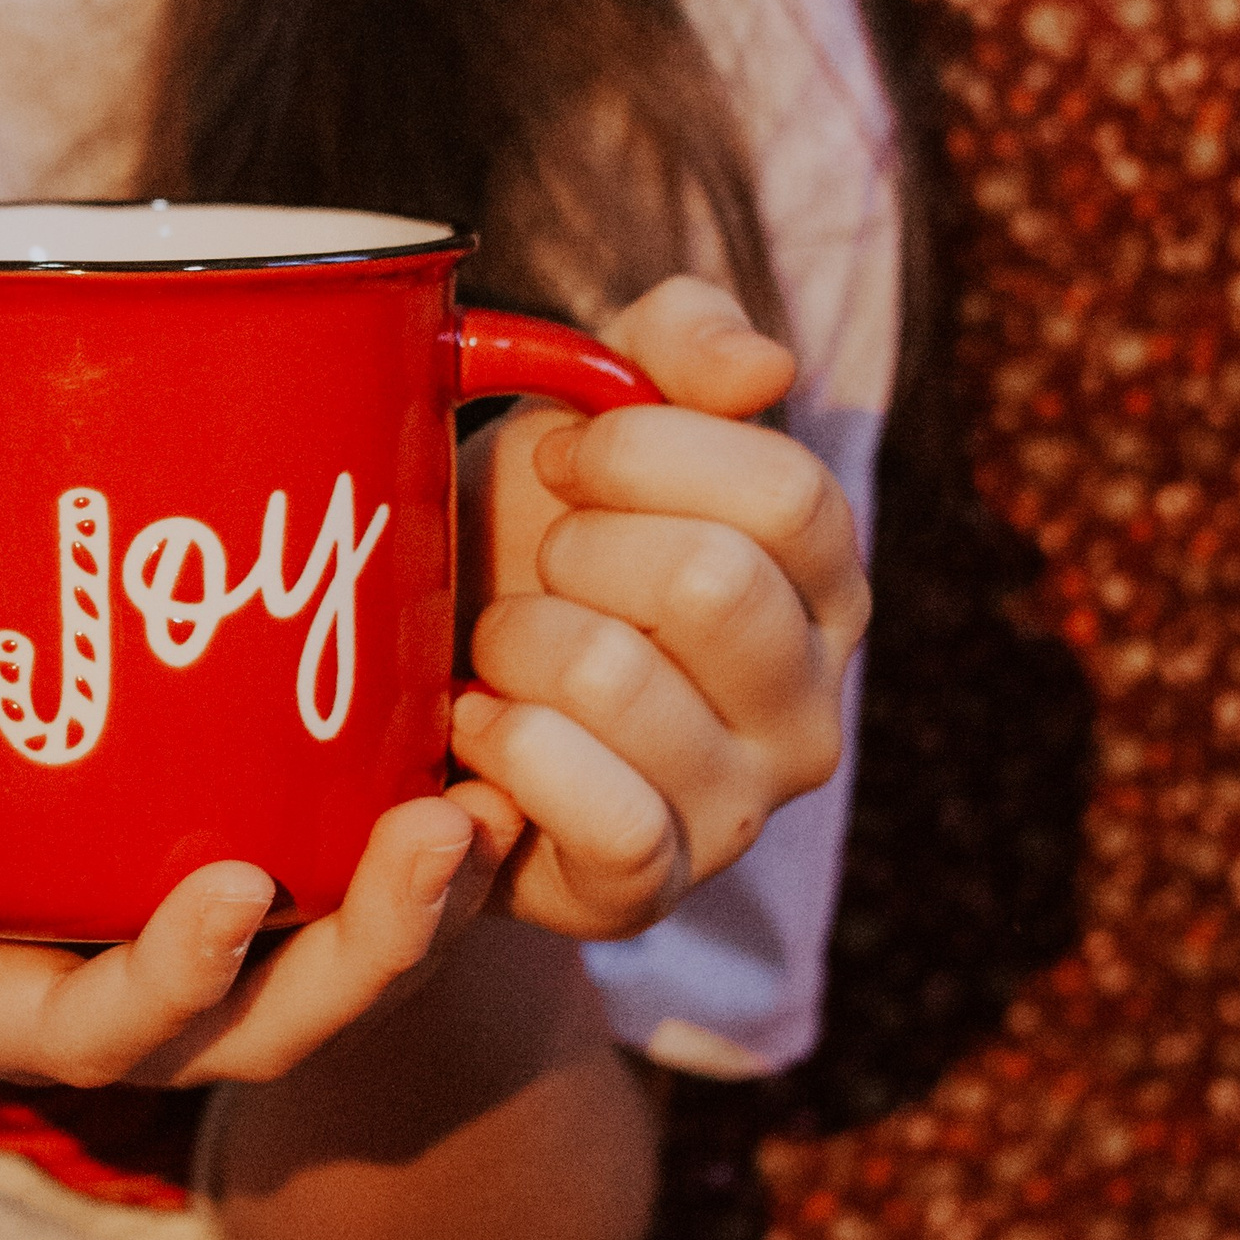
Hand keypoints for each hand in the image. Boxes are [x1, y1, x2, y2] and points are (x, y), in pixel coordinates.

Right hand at [0, 666, 520, 1088]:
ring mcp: (166, 935)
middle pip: (259, 1028)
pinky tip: (471, 744)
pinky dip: (405, 843)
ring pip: (323, 968)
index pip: (92, 1035)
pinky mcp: (211, 863)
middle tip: (438, 834)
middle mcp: (98, 988)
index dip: (170, 986)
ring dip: (419, 905)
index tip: (226, 889)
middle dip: (361, 956)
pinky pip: (328, 885)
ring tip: (492, 799)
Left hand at [453, 276, 870, 938]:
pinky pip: (599, 810)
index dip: (642, 453)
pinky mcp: (650, 892)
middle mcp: (812, 705)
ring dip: (515, 644)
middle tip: (530, 569)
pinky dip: (505, 748)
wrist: (414, 693)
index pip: (786, 493)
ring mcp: (739, 809)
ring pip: (620, 678)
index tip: (562, 461)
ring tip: (493, 652)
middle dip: (574, 550)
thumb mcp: (586, 418)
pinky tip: (476, 728)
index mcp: (824, 583)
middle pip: (712, 581)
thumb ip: (673, 347)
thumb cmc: (516, 544)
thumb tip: (763, 367)